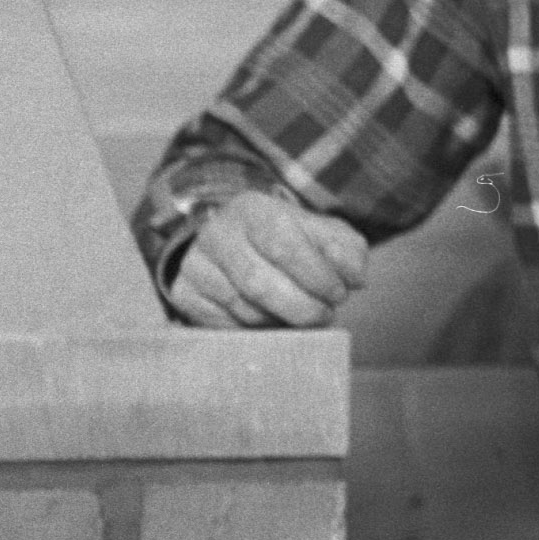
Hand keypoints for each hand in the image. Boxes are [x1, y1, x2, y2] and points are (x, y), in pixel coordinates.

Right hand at [166, 193, 368, 329]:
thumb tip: (355, 278)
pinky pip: (223, 325)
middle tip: (324, 316)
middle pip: (259, 284)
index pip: (285, 246)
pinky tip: (271, 321)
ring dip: (280, 321)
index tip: (340, 294)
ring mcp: (194, 266)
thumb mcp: (321, 233)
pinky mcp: (184, 294)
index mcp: (252, 209)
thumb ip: (346, 249)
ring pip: (242, 309)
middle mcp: (216, 234)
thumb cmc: (286, 241)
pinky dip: (254, 330)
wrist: (235, 242)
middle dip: (301, 307)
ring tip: (301, 318)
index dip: (317, 277)